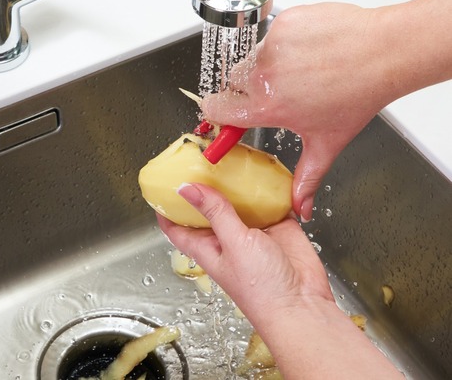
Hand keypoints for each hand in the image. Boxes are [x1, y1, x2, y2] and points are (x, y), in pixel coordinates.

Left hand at [158, 183, 403, 378]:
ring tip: (230, 157)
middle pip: (209, 208)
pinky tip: (266, 170)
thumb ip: (215, 212)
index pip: (177, 226)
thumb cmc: (262, 290)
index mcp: (206, 247)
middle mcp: (228, 239)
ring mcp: (253, 232)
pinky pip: (272, 203)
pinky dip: (269, 188)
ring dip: (237, 184)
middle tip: (199, 159)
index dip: (167, 207)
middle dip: (204, 186)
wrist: (302, 306)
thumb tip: (187, 188)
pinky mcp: (279, 227)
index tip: (161, 184)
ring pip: (240, 202)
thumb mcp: (233, 243)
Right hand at [201, 3, 393, 221]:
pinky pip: (273, 34)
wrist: (384, 53)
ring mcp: (273, 46)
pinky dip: (288, 41)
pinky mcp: (284, 22)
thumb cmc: (358, 94)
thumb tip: (300, 208)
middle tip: (281, 91)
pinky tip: (310, 50)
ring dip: (271, 64)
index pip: (215, 107)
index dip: (219, 111)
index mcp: (267, 106)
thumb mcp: (327, 143)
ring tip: (303, 70)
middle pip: (234, 81)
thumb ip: (306, 178)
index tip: (227, 112)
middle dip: (251, 87)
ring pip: (255, 57)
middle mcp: (263, 75)